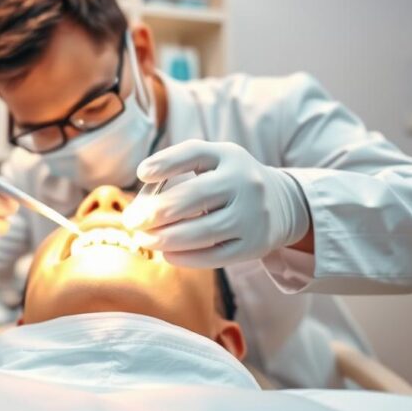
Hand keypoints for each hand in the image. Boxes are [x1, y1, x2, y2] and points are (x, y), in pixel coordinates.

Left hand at [123, 139, 309, 267]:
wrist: (280, 203)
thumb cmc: (227, 181)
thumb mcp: (212, 162)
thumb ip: (176, 172)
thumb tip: (138, 206)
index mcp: (229, 156)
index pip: (195, 153)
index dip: (166, 162)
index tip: (141, 173)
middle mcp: (244, 182)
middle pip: (194, 197)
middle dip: (156, 211)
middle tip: (131, 221)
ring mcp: (252, 215)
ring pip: (202, 231)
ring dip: (165, 238)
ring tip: (143, 239)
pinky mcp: (254, 245)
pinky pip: (214, 255)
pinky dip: (186, 257)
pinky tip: (166, 254)